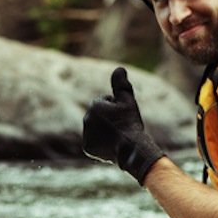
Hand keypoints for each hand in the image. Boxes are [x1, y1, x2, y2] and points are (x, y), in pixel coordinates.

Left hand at [82, 67, 164, 183]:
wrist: (131, 148)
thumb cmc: (130, 123)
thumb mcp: (128, 101)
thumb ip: (121, 84)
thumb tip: (119, 69)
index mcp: (94, 106)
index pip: (105, 102)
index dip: (116, 108)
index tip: (123, 116)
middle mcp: (86, 119)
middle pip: (99, 116)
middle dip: (108, 119)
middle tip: (121, 126)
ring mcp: (86, 134)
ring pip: (96, 129)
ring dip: (104, 131)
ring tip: (117, 136)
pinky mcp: (87, 148)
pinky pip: (94, 143)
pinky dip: (101, 144)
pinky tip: (112, 145)